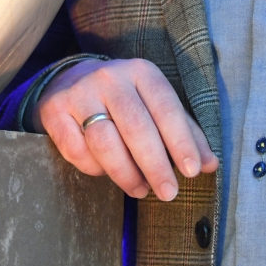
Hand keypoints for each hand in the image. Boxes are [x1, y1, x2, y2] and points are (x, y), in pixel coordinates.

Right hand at [36, 58, 217, 200]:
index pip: (166, 108)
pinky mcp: (54, 111)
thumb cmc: (124, 99)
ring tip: (141, 189)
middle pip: (135, 127)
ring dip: (125, 173)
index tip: (192, 171)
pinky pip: (77, 150)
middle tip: (168, 193)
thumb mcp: (156, 105)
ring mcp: (79, 93)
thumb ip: (184, 132)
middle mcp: (109, 78)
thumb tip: (211, 164)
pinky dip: (95, 169)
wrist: (70, 80)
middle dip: (155, 165)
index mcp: (141, 72)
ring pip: (104, 141)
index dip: (181, 141)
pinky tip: (106, 173)